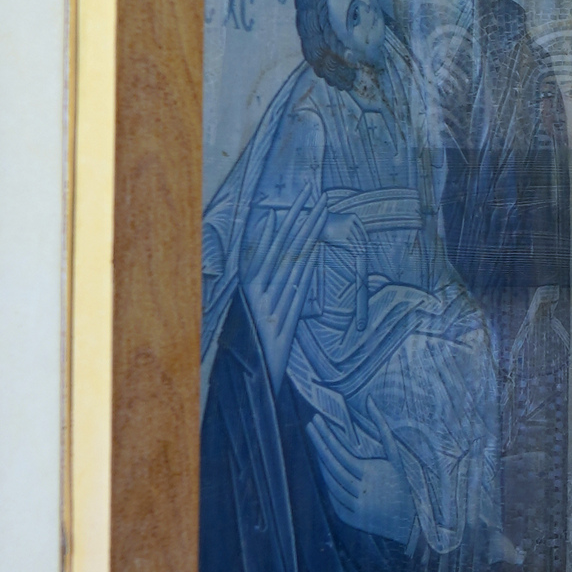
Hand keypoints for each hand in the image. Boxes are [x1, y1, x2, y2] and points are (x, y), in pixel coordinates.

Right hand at [242, 203, 317, 379]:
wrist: (253, 377)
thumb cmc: (254, 338)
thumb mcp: (257, 305)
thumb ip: (266, 276)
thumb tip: (282, 247)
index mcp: (248, 285)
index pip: (271, 243)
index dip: (288, 220)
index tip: (300, 200)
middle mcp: (257, 291)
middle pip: (285, 246)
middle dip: (302, 218)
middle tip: (318, 194)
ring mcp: (271, 305)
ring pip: (294, 262)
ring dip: (310, 235)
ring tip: (323, 212)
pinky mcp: (284, 321)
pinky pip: (297, 289)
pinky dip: (305, 268)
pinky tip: (316, 249)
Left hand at [308, 403, 418, 546]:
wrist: (411, 522)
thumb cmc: (402, 484)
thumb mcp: (396, 456)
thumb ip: (382, 428)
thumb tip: (369, 400)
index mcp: (370, 473)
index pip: (340, 452)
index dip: (326, 436)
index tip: (316, 420)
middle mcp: (360, 490)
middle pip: (331, 465)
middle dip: (319, 443)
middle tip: (310, 426)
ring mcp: (354, 506)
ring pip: (330, 483)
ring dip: (323, 465)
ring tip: (320, 449)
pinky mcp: (351, 519)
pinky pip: (334, 500)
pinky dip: (330, 487)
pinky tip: (328, 473)